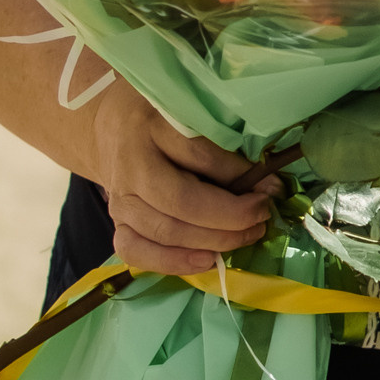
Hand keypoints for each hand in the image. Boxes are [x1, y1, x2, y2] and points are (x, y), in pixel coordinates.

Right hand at [86, 81, 275, 278]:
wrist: (110, 128)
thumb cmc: (161, 121)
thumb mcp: (190, 116)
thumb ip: (224, 147)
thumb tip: (270, 186)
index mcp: (153, 127)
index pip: (199, 156)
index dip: (239, 177)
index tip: (270, 189)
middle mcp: (132, 165)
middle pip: (182, 202)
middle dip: (231, 217)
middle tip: (261, 217)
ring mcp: (120, 199)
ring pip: (165, 231)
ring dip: (214, 241)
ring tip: (246, 236)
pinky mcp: (117, 223)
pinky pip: (137, 253)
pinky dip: (174, 263)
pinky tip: (207, 260)